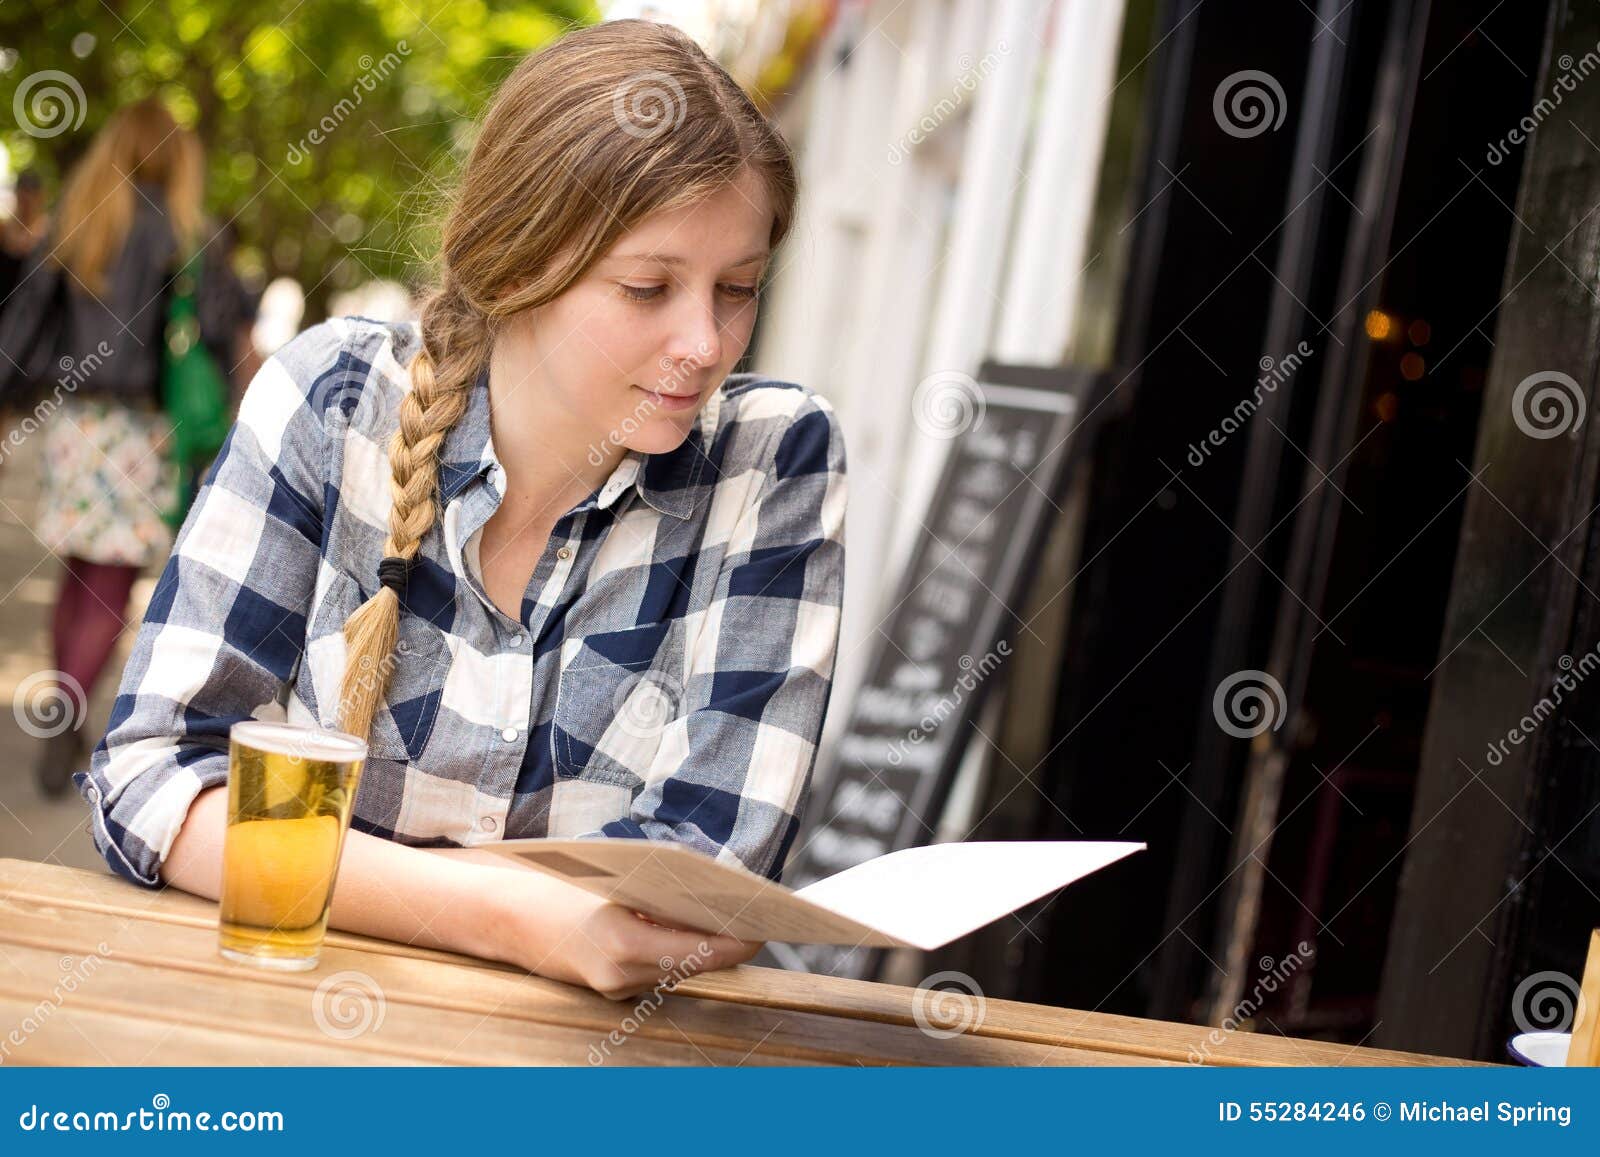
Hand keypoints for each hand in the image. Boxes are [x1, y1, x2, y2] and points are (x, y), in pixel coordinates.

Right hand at [481, 867, 761, 999]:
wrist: (509, 917)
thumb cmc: (561, 889)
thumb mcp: (617, 888)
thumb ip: (663, 901)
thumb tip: (714, 904)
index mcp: (626, 944)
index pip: (701, 951)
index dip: (737, 941)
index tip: (763, 927)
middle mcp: (623, 974)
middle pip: (695, 964)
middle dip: (726, 943)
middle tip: (757, 920)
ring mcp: (616, 987)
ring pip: (679, 971)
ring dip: (703, 949)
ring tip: (731, 922)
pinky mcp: (611, 990)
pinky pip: (658, 972)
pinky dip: (676, 953)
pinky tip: (689, 931)